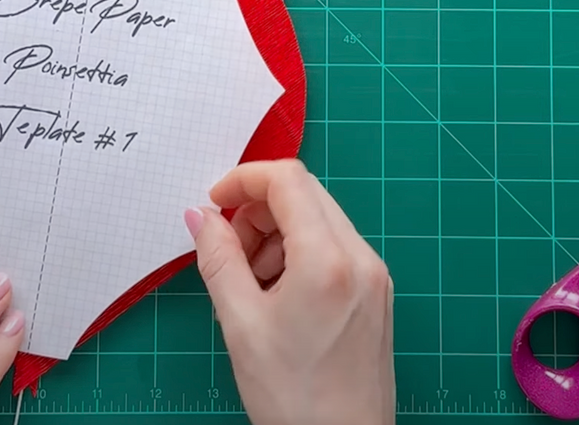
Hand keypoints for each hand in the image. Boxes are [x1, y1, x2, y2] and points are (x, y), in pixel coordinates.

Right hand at [187, 159, 395, 424]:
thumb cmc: (294, 399)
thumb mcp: (241, 324)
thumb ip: (218, 260)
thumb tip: (202, 218)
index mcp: (329, 260)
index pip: (287, 179)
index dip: (243, 180)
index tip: (214, 205)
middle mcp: (361, 258)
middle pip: (306, 194)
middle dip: (258, 209)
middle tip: (228, 250)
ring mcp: (375, 276)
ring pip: (320, 219)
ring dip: (277, 233)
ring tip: (250, 281)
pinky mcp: (376, 294)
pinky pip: (335, 248)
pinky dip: (300, 253)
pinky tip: (277, 292)